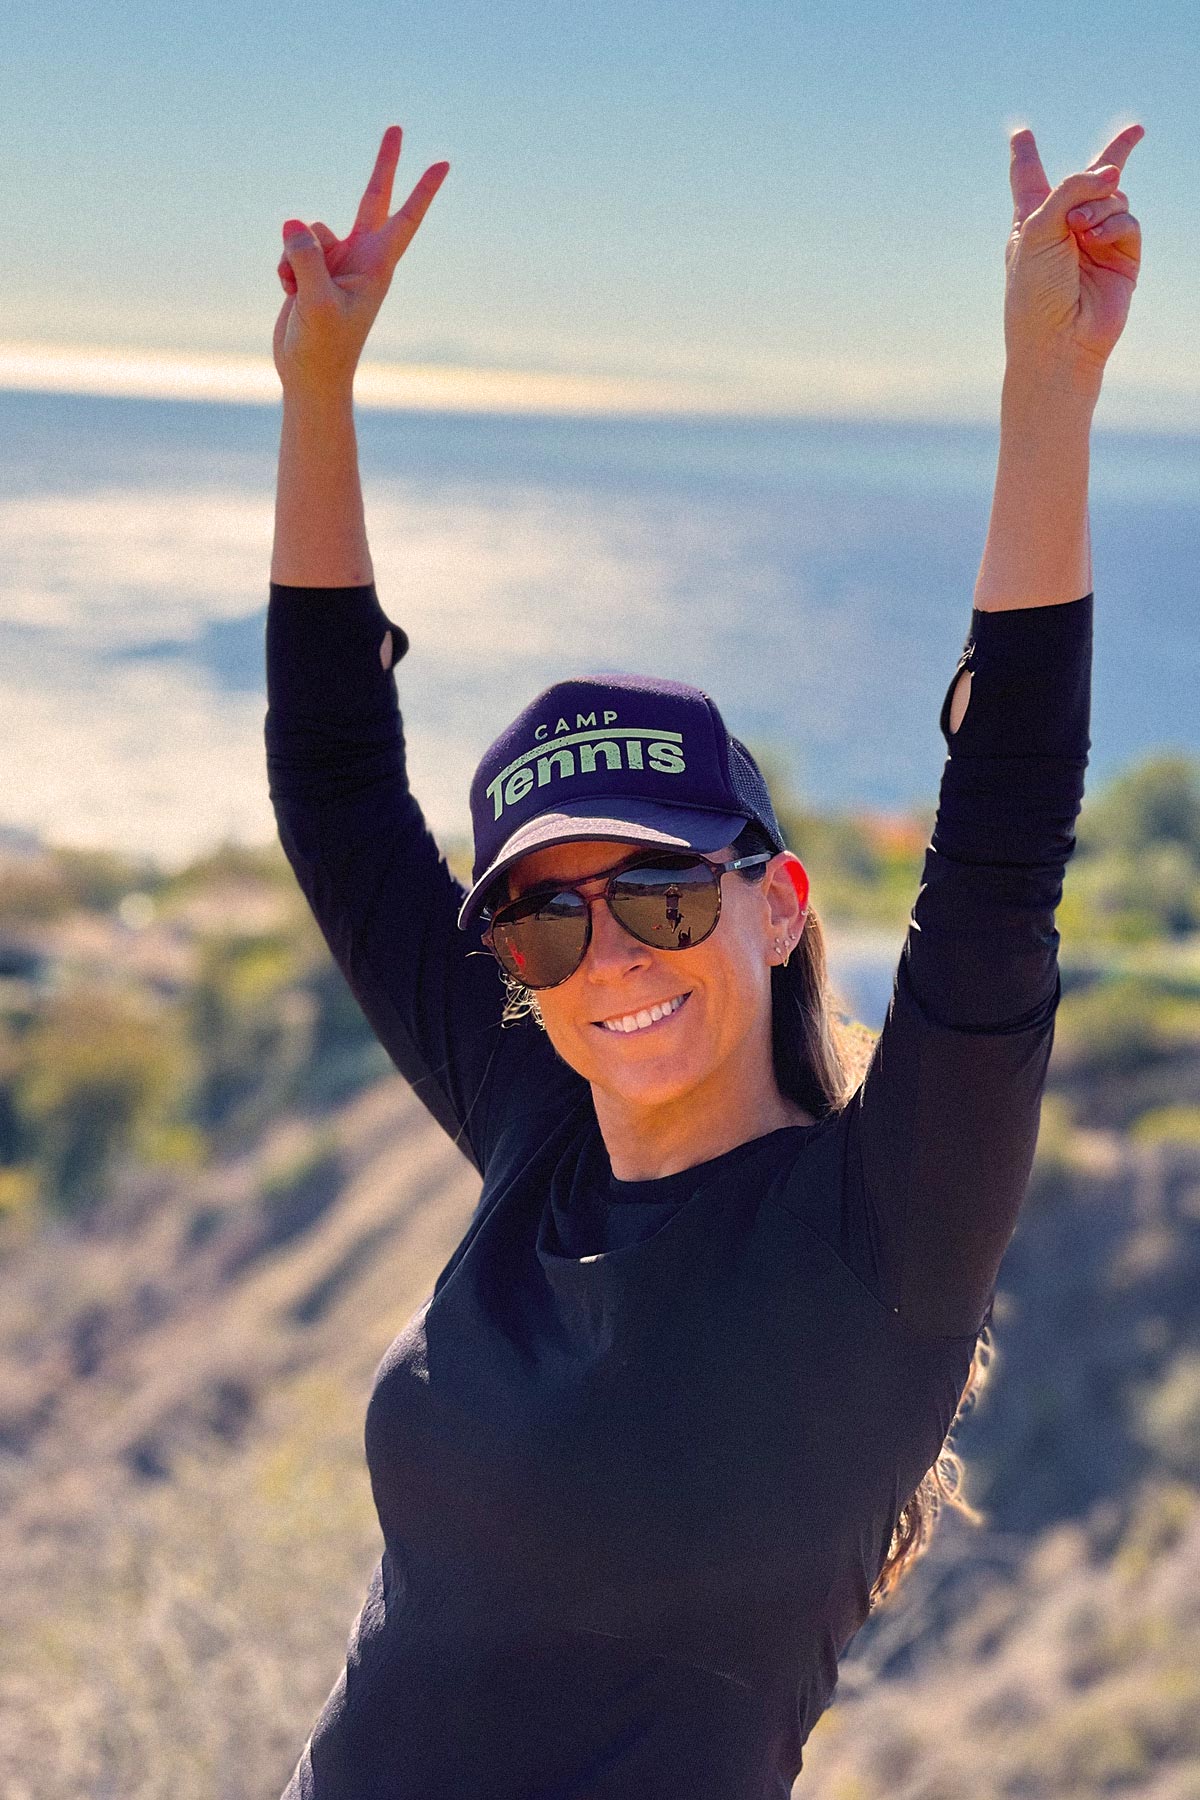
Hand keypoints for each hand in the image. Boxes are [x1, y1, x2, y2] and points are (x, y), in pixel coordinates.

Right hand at [272, 125, 448, 395]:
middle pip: (372, 198)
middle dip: (384, 165)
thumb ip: (306, 258)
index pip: (404, 219)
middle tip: (397, 127)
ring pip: (309, 230)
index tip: (442, 164)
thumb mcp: (316, 303)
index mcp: (376, 266)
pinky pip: (291, 246)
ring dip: (294, 255)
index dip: (422, 190)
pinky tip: (289, 295)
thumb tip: (294, 222)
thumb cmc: (323, 348)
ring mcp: (336, 262)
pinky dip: (283, 267)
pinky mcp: (313, 269)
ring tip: (298, 292)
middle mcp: (360, 258)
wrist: (309, 376)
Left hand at [1004, 123, 1143, 381]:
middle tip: (1136, 131)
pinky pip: (1127, 221)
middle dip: (1114, 155)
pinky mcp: (1122, 256)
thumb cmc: (1034, 290)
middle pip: (1091, 179)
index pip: (1028, 180)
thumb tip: (1114, 173)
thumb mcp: (1038, 229)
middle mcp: (1065, 227)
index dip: (1026, 157)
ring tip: (1079, 229)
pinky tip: (1095, 241)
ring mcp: (1097, 241)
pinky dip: (1113, 226)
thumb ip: (1070, 189)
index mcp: (1031, 222)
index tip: (1021, 135)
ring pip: (1113, 196)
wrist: (1058, 339)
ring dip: (1097, 206)